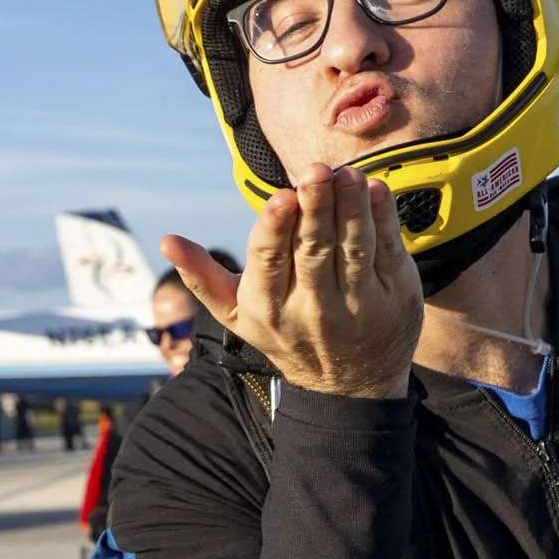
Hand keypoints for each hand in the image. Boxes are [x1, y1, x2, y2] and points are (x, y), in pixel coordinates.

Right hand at [162, 164, 419, 399]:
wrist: (348, 387)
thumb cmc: (285, 334)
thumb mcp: (236, 315)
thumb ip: (202, 276)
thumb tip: (165, 241)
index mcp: (267, 307)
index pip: (269, 262)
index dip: (275, 229)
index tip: (280, 198)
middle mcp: (312, 309)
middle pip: (313, 250)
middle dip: (316, 208)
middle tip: (316, 171)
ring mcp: (356, 305)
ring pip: (353, 249)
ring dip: (351, 208)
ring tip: (348, 174)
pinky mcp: (393, 297)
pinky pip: (387, 253)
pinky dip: (383, 220)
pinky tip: (376, 190)